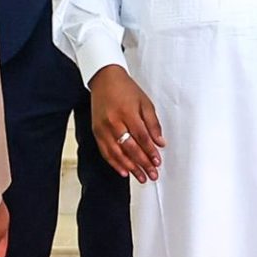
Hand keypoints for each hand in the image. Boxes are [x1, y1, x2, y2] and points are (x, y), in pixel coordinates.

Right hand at [90, 64, 165, 182]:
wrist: (104, 80)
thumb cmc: (126, 89)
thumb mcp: (145, 102)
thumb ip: (153, 123)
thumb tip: (160, 142)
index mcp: (128, 112)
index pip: (142, 137)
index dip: (150, 151)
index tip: (157, 161)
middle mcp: (114, 122)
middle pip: (130, 147)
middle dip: (142, 163)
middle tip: (152, 174)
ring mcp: (103, 128)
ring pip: (117, 153)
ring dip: (130, 167)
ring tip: (140, 177)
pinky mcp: (96, 132)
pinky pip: (105, 152)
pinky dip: (115, 163)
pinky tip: (123, 171)